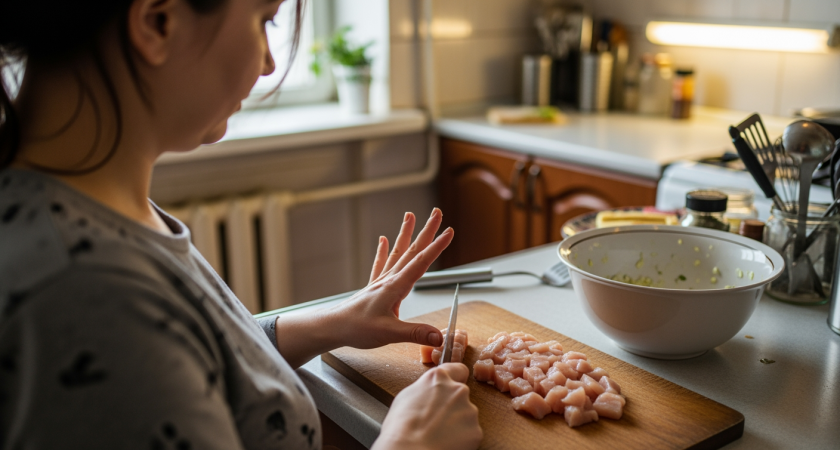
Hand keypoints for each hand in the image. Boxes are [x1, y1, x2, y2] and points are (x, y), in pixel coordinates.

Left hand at [326, 208, 451, 349]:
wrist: (333, 327)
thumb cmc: (356, 328)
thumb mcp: (389, 333)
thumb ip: (415, 333)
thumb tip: (438, 335)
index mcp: (395, 287)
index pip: (421, 262)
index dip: (437, 247)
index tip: (449, 232)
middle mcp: (388, 280)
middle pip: (412, 251)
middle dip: (427, 231)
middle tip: (436, 213)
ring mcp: (380, 282)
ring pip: (398, 253)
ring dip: (406, 234)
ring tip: (410, 215)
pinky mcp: (374, 288)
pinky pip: (381, 264)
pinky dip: (383, 250)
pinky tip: (383, 239)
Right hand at [373, 363, 481, 449]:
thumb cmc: (401, 427)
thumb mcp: (406, 396)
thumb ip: (425, 389)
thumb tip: (429, 393)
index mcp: (438, 378)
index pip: (458, 369)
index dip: (456, 378)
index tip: (453, 386)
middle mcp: (458, 390)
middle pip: (460, 395)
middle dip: (453, 405)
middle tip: (438, 420)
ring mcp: (469, 411)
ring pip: (466, 415)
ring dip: (458, 423)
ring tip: (440, 434)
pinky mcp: (475, 431)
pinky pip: (470, 433)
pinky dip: (462, 439)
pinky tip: (447, 443)